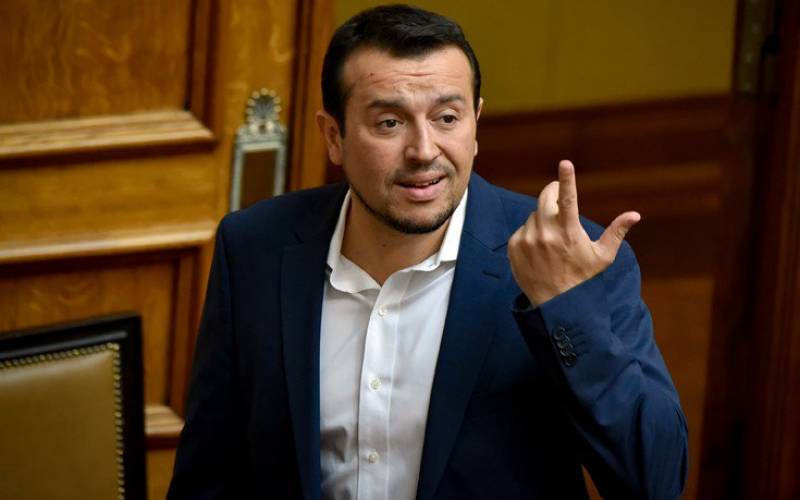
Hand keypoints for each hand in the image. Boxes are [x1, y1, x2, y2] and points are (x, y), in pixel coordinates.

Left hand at [508, 160, 640, 304]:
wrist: (555, 305)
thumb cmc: (583, 279)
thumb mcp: (603, 257)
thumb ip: (617, 232)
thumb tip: (635, 214)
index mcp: (569, 232)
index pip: (568, 199)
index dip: (567, 179)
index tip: (565, 163)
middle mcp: (546, 233)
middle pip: (545, 198)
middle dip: (552, 194)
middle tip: (559, 199)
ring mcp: (527, 240)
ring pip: (534, 215)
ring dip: (543, 220)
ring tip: (552, 240)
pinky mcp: (514, 246)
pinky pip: (522, 230)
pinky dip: (530, 234)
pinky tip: (539, 250)